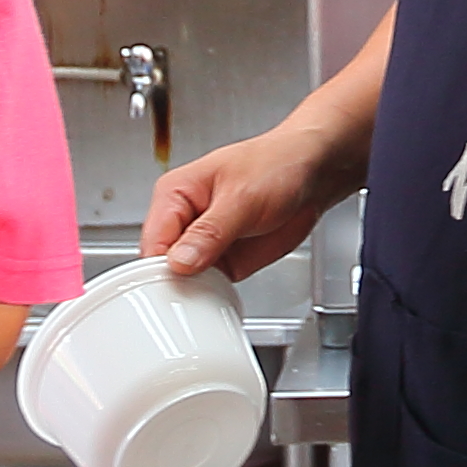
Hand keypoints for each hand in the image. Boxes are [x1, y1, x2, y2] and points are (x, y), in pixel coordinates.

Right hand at [146, 125, 339, 283]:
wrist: (313, 172)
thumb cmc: (276, 164)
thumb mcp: (242, 198)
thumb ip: (210, 232)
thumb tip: (180, 261)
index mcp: (175, 195)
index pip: (153, 240)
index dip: (159, 268)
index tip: (173, 286)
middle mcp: (185, 221)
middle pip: (161, 265)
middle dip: (173, 285)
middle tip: (188, 302)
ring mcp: (203, 244)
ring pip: (183, 280)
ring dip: (193, 294)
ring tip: (206, 300)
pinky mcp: (224, 260)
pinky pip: (208, 287)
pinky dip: (212, 297)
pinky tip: (219, 301)